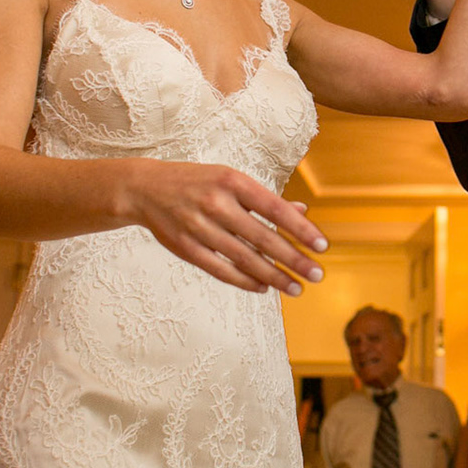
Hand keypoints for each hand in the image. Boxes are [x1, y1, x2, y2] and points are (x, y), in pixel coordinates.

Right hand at [127, 162, 326, 296]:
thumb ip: (264, 198)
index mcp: (232, 181)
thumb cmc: (197, 182)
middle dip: (294, 259)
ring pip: (244, 258)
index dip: (300, 229)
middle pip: (263, 238)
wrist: (144, 188)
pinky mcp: (185, 248)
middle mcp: (216, 203)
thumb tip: (302, 213)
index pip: (275, 209)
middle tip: (317, 275)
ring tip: (296, 288)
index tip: (322, 246)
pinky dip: (245, 281)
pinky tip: (264, 287)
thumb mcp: (230, 179)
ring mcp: (199, 227)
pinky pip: (221, 270)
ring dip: (274, 276)